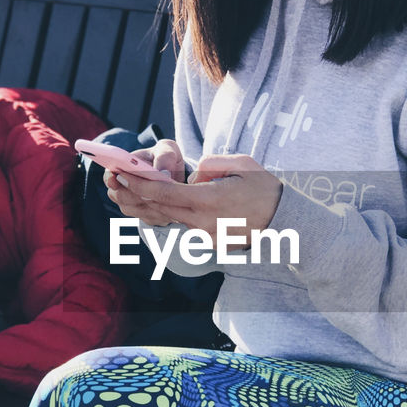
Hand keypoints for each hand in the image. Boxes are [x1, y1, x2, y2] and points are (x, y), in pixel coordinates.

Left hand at [106, 153, 282, 241]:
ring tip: (137, 192)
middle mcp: (202, 221)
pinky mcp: (211, 242)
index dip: (139, 183)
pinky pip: (188, 225)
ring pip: (172, 217)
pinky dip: (178, 214)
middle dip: (137, 194)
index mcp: (207, 199)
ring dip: (155, 205)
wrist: (287, 223)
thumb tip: (192, 176)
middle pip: (160, 208)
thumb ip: (211, 164)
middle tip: (119, 180)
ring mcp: (206, 234)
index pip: (163, 193)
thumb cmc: (266, 189)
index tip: (123, 173)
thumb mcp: (241, 164)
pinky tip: (175, 205)